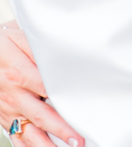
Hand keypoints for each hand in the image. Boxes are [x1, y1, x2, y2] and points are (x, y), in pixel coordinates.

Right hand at [0, 23, 83, 146]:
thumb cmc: (3, 46)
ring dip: (47, 145)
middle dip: (61, 130)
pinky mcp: (3, 119)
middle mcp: (14, 96)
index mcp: (19, 73)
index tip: (81, 108)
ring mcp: (8, 110)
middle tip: (79, 140)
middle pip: (41, 116)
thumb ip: (38, 48)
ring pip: (29, 133)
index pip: (46, 88)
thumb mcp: (18, 38)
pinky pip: (16, 138)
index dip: (63, 99)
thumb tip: (59, 55)